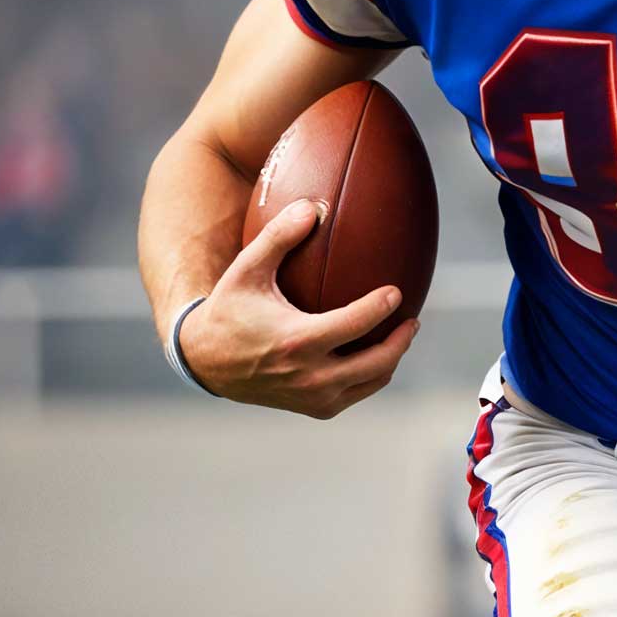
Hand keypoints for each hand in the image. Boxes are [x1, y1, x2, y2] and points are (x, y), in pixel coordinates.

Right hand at [177, 198, 418, 417]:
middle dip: (400, 340)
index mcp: (297, 341)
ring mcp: (314, 397)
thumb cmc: (229, 310)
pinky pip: (357, 392)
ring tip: (401, 334)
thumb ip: (278, 237)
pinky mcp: (315, 409)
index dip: (380, 307)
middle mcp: (309, 375)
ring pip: (372, 381)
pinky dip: (373, 374)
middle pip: (377, 362)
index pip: (356, 324)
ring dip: (392, 358)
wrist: (205, 362)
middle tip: (411, 320)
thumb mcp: (246, 270)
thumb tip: (311, 207)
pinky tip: (377, 352)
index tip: (396, 291)